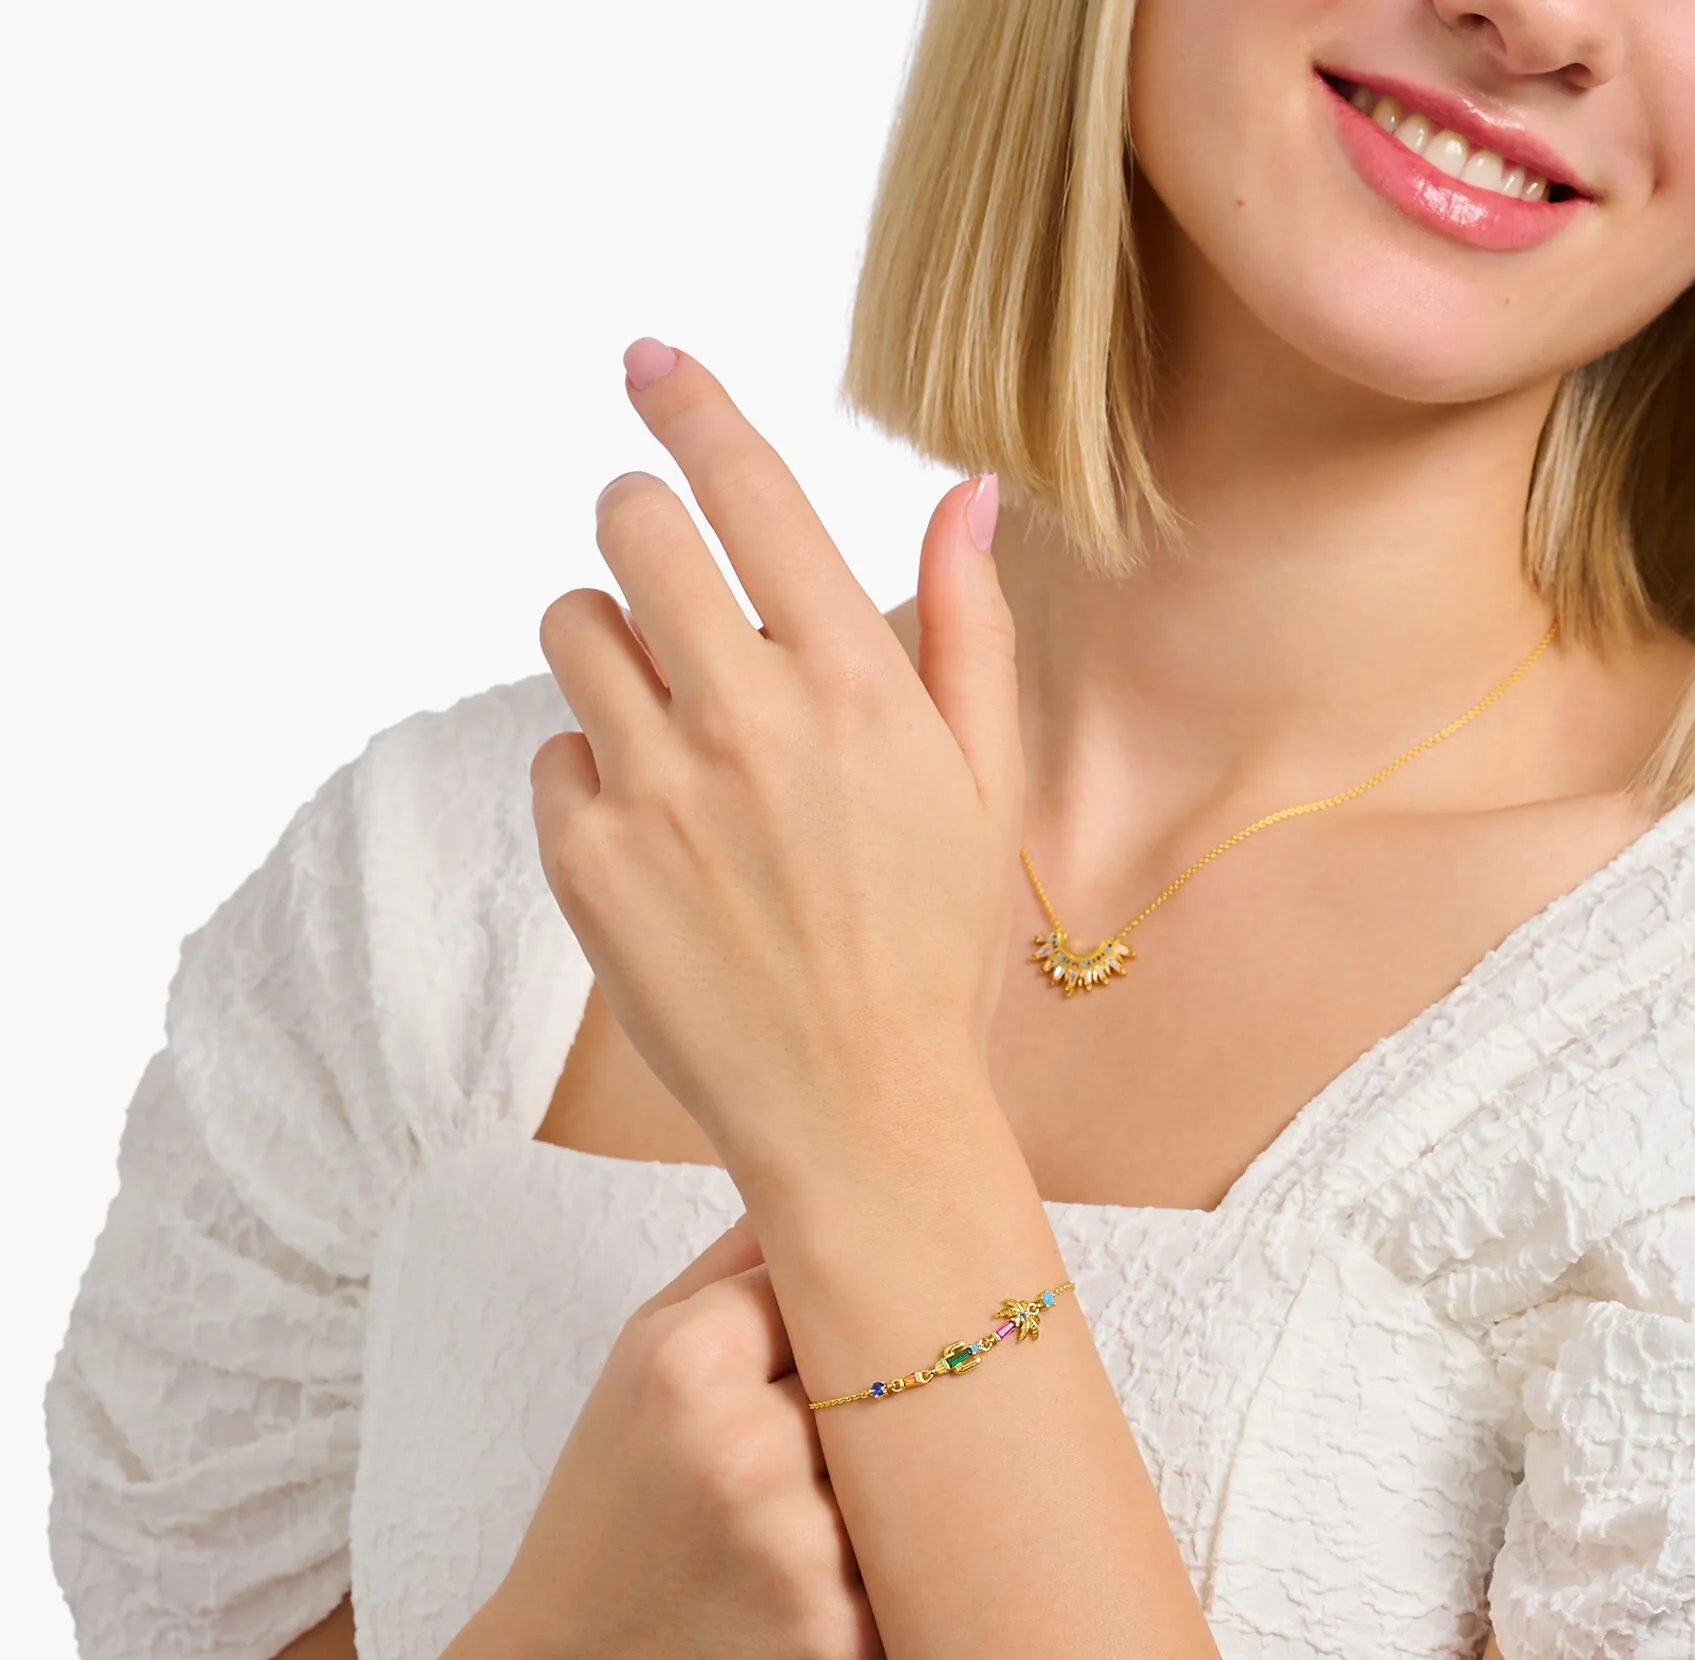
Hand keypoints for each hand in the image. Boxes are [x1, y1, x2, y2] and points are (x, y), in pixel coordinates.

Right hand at [474, 1212, 886, 1659]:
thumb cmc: (608, 1521)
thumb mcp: (636, 1370)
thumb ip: (730, 1270)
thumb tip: (834, 1185)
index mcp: (688, 1364)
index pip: (834, 1285)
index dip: (849, 1317)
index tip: (852, 1339)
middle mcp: (747, 1449)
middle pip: (888, 1372)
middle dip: (890, 1395)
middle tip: (893, 1410)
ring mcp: (801, 1552)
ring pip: (917, 1469)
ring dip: (905, 1484)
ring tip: (848, 1509)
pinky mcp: (846, 1645)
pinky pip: (923, 1567)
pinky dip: (904, 1573)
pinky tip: (839, 1587)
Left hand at [530, 342, 1021, 1193]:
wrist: (858, 1110)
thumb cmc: (936, 945)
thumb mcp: (986, 784)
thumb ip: (967, 627)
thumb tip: (965, 495)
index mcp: (856, 685)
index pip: (748, 492)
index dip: (692, 404)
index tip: (649, 359)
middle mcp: (746, 720)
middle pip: (630, 527)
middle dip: (640, 521)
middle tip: (660, 563)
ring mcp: (652, 791)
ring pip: (573, 627)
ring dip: (612, 643)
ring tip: (673, 725)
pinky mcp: (584, 864)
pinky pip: (554, 755)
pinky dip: (594, 772)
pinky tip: (660, 839)